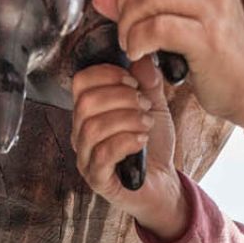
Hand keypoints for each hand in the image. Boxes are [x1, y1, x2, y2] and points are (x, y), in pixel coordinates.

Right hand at [70, 55, 185, 239]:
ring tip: (147, 124)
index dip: (107, 75)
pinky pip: (101, 155)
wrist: (163, 183)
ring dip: (126, 120)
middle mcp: (81, 134)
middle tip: (144, 105)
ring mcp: (86, 158)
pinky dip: (125, 142)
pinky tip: (141, 140)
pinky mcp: (97, 180)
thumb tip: (142, 59)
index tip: (133, 82)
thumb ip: (148, 82)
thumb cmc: (152, 147)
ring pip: (92, 128)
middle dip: (121, 98)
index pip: (80, 82)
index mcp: (89, 112)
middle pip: (85, 103)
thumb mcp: (154, 106)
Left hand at [94, 0, 243, 132]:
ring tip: (131, 41)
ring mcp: (216, 3)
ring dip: (128, 21)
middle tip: (126, 24)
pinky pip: (158, 27)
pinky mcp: (211, 36)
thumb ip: (137, 0)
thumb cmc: (211, 48)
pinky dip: (139, 41)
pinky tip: (140, 53)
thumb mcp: (177, 14)